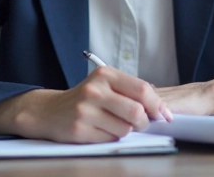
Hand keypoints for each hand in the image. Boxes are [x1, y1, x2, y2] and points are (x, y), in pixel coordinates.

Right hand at [0, 66, 171, 142]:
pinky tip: (100, 130)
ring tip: (114, 124)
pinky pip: (110, 139)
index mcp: (105, 74)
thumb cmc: (85, 98)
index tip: (164, 115)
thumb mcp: (105, 85)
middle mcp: (95, 90)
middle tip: (141, 124)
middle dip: (144, 122)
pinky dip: (111, 137)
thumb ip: (131, 92)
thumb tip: (162, 109)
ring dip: (126, 131)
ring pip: (125, 129)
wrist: (49, 111)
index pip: (142, 90)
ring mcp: (85, 110)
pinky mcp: (80, 129)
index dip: (158, 105)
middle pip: (136, 112)